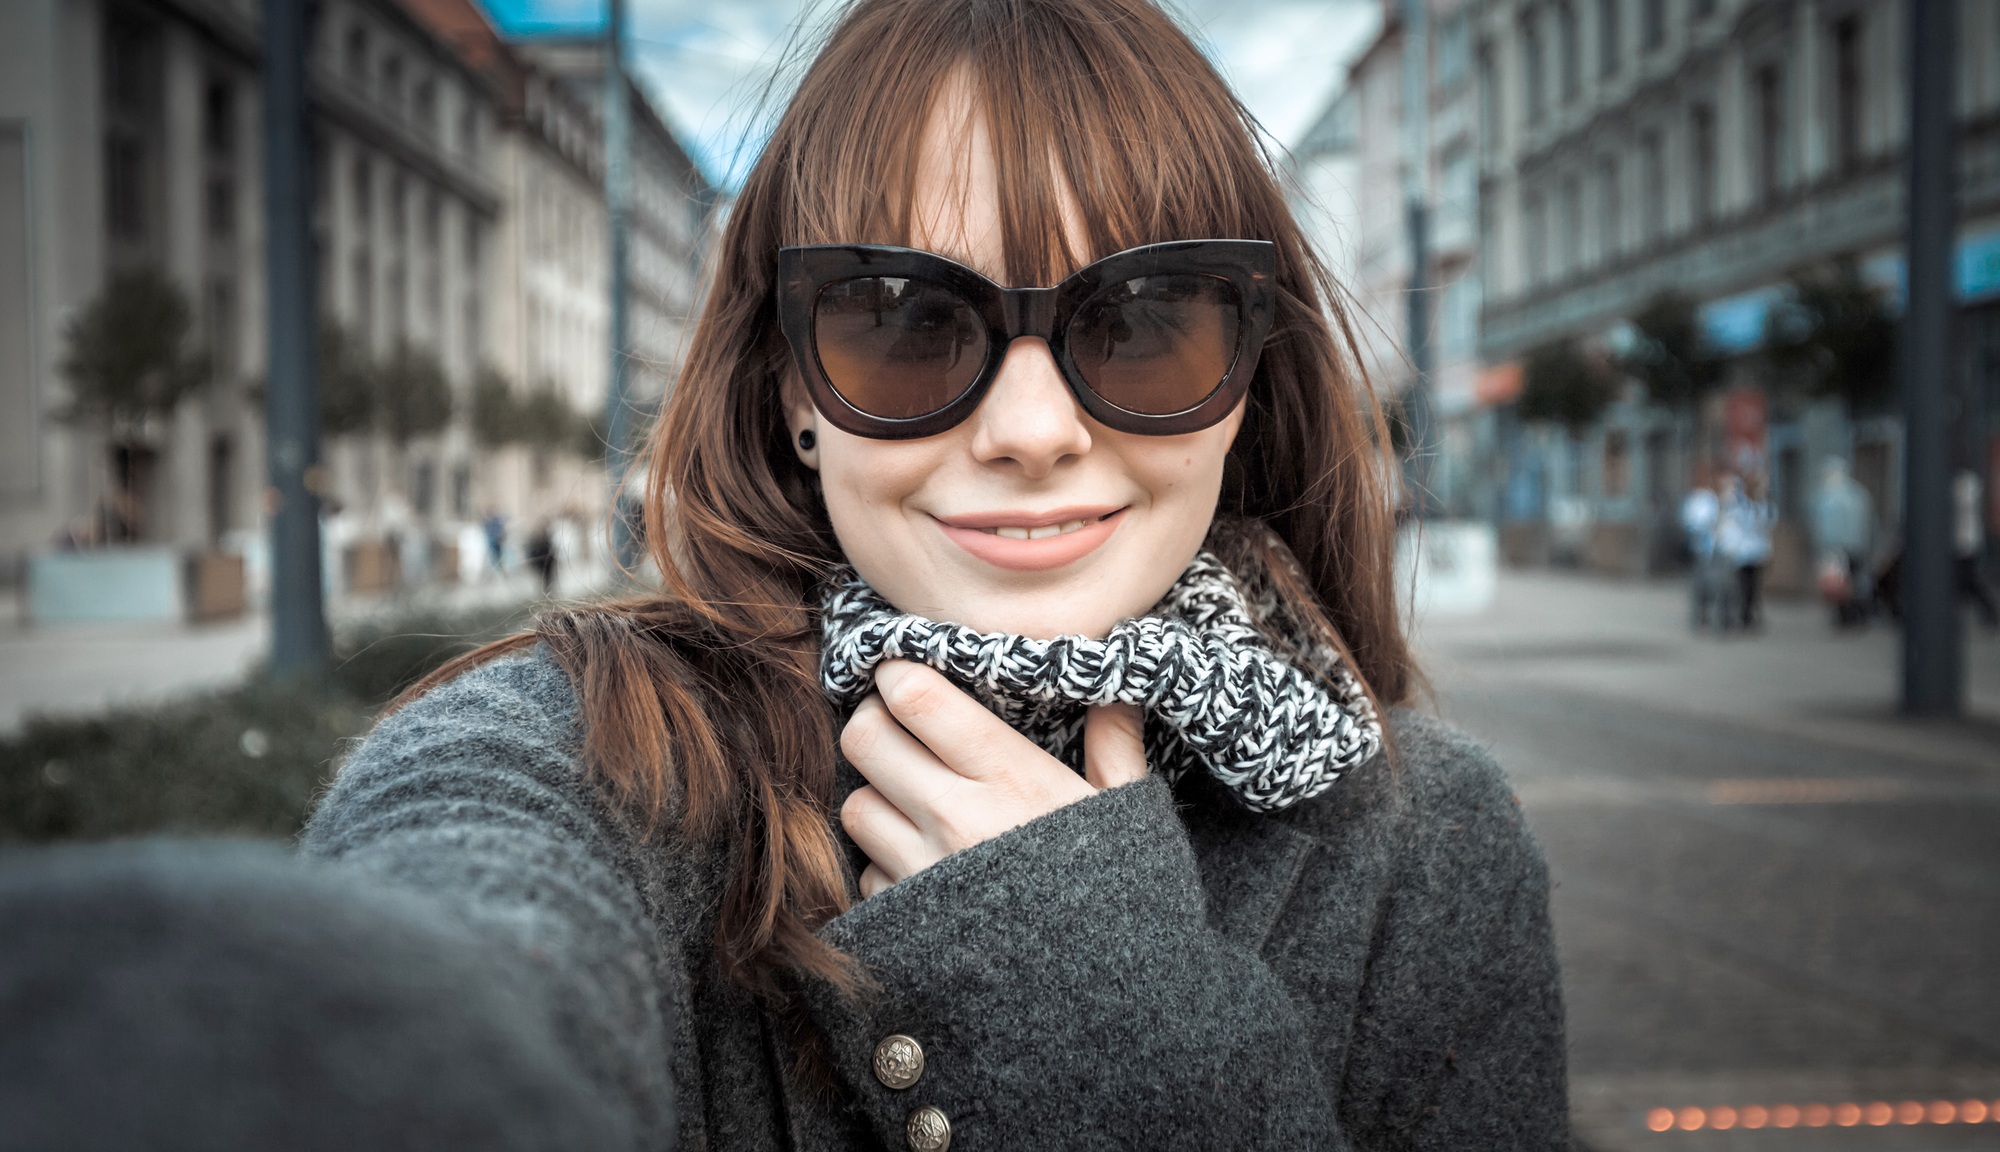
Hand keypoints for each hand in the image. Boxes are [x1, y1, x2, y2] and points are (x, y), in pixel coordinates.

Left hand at [839, 660, 1146, 897]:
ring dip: (877, 798)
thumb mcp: (1129, 817)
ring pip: (854, 804)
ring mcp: (922, 874)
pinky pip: (866, 874)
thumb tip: (1116, 690)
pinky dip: (885, 866)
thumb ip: (1115, 747)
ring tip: (918, 806)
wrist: (1110, 1013)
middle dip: (875, 725)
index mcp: (1013, 778)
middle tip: (902, 733)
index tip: (905, 674)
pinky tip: (928, 873)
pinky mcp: (903, 923)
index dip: (897, 675)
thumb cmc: (1126, 902)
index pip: (915, 697)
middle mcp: (957, 818)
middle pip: (865, 738)